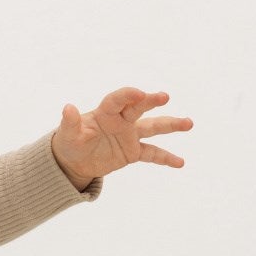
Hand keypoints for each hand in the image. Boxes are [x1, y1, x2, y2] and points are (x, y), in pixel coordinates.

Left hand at [51, 87, 193, 187]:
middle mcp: (121, 120)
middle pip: (139, 108)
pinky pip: (152, 154)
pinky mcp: (133, 151)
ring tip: (189, 123)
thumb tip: (67, 108)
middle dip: (151, 101)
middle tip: (164, 96)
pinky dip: (166, 158)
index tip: (140, 93)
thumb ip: (70, 122)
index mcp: (105, 113)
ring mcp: (130, 135)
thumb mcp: (67, 134)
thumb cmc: (71, 142)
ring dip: (171, 125)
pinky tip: (180, 162)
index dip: (128, 96)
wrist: (75, 161)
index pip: (118, 100)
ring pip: (153, 128)